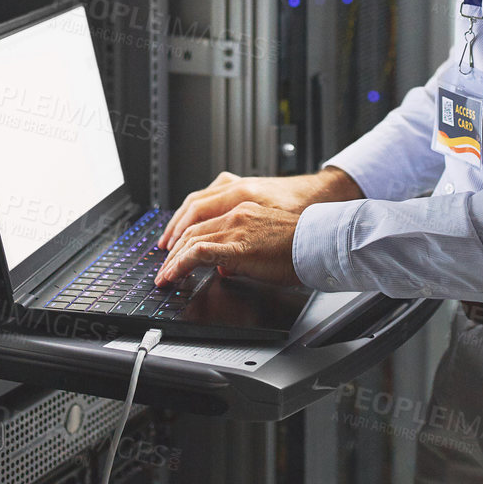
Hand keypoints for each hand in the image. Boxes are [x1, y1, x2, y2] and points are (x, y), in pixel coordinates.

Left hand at [155, 167, 359, 286]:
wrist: (320, 242)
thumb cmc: (301, 244)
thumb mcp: (265, 242)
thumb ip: (241, 250)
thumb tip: (223, 266)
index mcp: (243, 207)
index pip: (202, 218)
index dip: (182, 235)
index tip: (172, 251)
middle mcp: (236, 212)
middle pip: (192, 228)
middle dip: (172, 249)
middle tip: (163, 266)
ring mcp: (236, 226)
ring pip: (192, 239)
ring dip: (173, 260)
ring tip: (164, 276)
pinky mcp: (238, 244)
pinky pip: (200, 252)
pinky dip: (182, 264)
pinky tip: (174, 275)